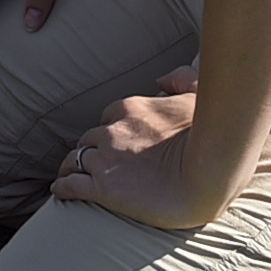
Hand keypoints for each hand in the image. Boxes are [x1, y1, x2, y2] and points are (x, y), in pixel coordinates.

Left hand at [51, 66, 219, 228]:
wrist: (210, 174)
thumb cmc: (211, 136)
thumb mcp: (198, 95)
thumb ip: (181, 80)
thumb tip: (163, 78)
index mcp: (132, 109)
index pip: (108, 117)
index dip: (109, 131)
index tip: (112, 143)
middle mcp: (113, 131)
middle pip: (89, 138)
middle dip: (89, 149)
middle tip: (90, 162)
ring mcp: (105, 159)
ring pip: (75, 159)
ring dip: (71, 167)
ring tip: (67, 176)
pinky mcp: (103, 187)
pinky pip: (72, 185)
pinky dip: (63, 188)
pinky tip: (59, 192)